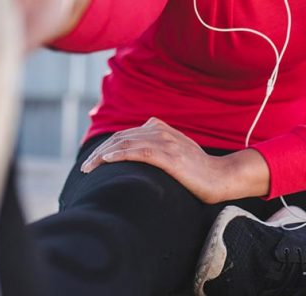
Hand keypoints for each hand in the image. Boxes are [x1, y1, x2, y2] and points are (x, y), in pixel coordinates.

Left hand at [80, 118, 269, 203]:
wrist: (220, 177)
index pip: (125, 134)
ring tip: (88, 167)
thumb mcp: (175, 152)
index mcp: (161, 128)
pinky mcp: (170, 157)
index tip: (92, 161)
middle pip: (121, 137)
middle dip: (99, 151)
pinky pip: (140, 152)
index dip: (106, 146)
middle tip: (85, 168)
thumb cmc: (197, 170)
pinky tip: (107, 160)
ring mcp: (166, 143)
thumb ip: (157, 147)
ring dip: (103, 155)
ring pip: (126, 143)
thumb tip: (135, 156)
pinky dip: (120, 154)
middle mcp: (161, 131)